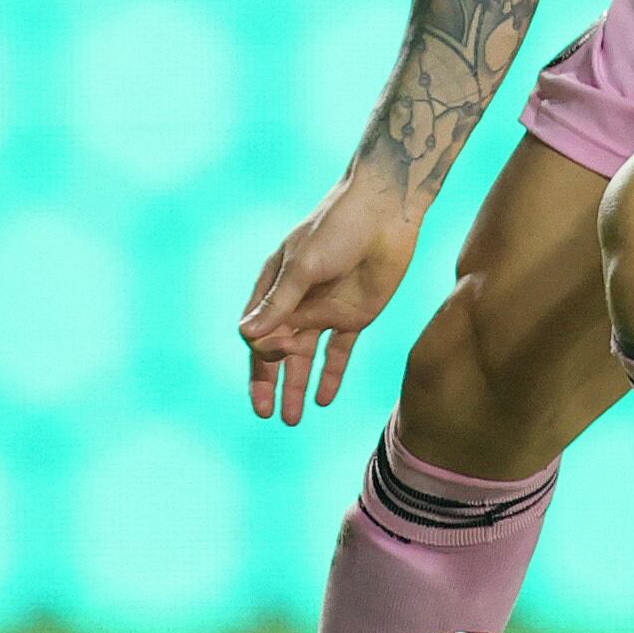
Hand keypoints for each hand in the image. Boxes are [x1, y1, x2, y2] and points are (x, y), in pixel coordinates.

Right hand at [240, 173, 421, 425]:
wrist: (386, 212)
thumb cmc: (337, 228)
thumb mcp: (303, 265)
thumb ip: (280, 303)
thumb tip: (247, 335)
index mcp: (275, 285)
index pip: (257, 328)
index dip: (261, 350)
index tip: (279, 351)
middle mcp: (296, 302)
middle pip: (276, 349)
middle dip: (269, 381)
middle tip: (265, 413)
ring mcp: (325, 311)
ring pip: (305, 358)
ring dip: (297, 386)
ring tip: (291, 419)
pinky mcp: (354, 317)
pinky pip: (339, 353)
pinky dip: (331, 376)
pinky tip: (323, 400)